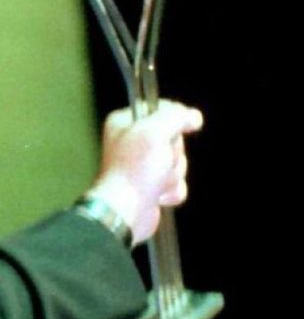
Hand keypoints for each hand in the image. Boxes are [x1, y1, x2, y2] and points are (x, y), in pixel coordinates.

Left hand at [85, 100, 203, 244]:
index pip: (162, 108)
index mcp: (125, 123)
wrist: (125, 210)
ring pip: (178, 162)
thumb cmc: (134, 170)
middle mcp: (133, 142)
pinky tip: (157, 194)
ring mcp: (142, 165)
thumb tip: (193, 117)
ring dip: (172, 174)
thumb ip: (176, 116)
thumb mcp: (155, 131)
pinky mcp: (151, 185)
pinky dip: (171, 190)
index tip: (171, 131)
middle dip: (173, 154)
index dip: (174, 120)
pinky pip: (177, 183)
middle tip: (158, 161)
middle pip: (175, 138)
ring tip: (154, 181)